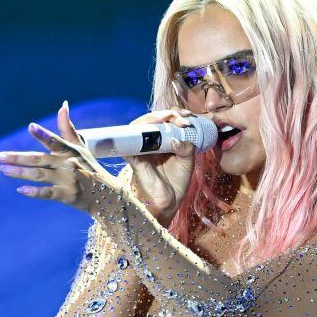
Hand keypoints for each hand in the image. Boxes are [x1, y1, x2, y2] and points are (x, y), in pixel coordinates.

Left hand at [0, 101, 118, 214]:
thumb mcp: (80, 146)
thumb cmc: (89, 166)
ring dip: (20, 172)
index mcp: (70, 151)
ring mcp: (67, 180)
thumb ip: (67, 127)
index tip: (30, 126)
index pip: (55, 141)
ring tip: (2, 169)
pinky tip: (21, 190)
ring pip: (39, 175)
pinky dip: (35, 192)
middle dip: (17, 157)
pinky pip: (48, 193)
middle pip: (38, 159)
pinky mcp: (67, 196)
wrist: (106, 194)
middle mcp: (68, 164)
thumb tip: (62, 104)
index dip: (43, 134)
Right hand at [123, 108, 197, 225]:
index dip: (174, 114)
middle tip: (183, 118)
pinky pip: (128, 142)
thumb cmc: (177, 182)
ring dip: (154, 118)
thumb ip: (186, 148)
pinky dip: (138, 132)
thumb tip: (177, 138)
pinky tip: (151, 129)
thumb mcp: (187, 162)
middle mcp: (150, 143)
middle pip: (152, 120)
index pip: (165, 121)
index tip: (188, 117)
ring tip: (171, 118)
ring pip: (140, 126)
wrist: (169, 203)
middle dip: (168, 114)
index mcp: (163, 141)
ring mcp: (140, 149)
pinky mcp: (132, 158)